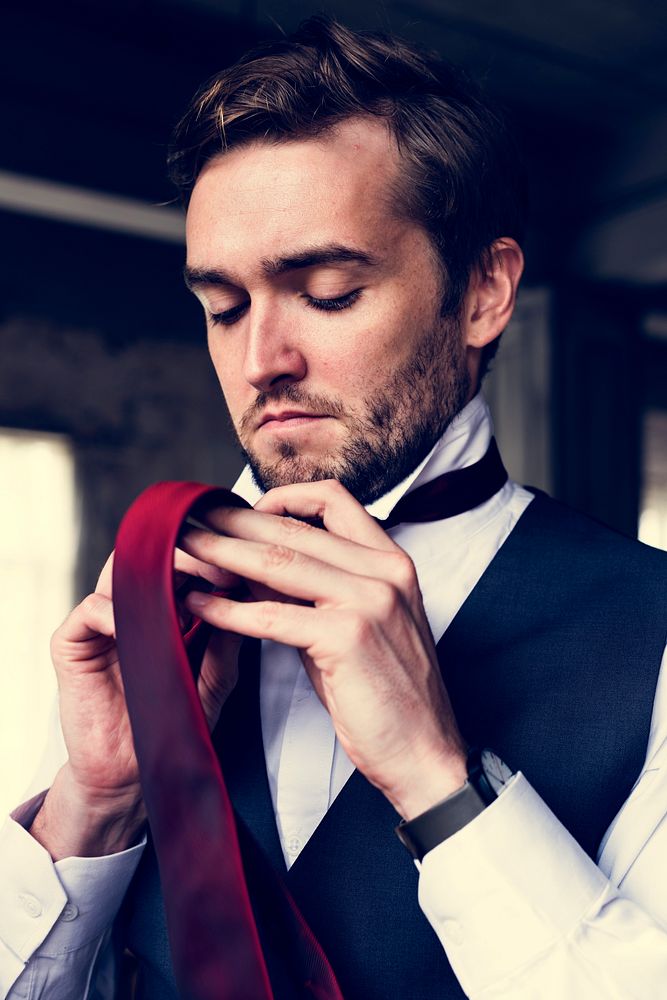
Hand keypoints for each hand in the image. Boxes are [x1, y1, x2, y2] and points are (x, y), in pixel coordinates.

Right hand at [30, 547, 242, 858]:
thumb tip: (245, 598)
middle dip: (185, 557)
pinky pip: (88, 610)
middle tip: (215, 568)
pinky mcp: (72, 644)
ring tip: (180, 587)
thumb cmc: (174, 722)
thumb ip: (227, 642)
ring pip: (118, 574)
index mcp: (165, 609)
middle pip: (151, 561)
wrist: (134, 772)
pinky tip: (137, 623)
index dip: (209, 560)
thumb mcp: (215, 680)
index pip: (182, 566)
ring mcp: (101, 623)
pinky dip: (112, 610)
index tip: (240, 566)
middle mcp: (133, 608)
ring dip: (149, 574)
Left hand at [182, 480, 467, 820]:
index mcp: (392, 561)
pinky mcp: (348, 636)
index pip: (334, 500)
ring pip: (278, 564)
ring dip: (221, 554)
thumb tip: (250, 564)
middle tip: (190, 521)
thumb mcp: (353, 625)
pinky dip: (228, 609)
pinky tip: (201, 605)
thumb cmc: (386, 693)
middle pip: (295, 530)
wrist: (425, 752)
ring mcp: (370, 600)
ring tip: (183, 550)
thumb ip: (311, 589)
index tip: (244, 511)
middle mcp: (385, 571)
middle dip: (233, 523)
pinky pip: (272, 615)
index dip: (282, 498)